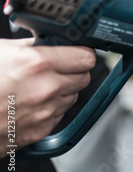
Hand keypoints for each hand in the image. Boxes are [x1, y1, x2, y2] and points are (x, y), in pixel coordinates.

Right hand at [0, 38, 95, 155]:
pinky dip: (52, 109)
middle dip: (73, 71)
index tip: (78, 52)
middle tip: (58, 68)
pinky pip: (60, 115)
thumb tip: (47, 40)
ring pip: (73, 96)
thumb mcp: (0, 51)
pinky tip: (31, 103)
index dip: (81, 53)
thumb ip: (29, 45)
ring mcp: (45, 112)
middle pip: (84, 77)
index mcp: (38, 64)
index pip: (85, 56)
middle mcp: (47, 88)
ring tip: (38, 87)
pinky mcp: (41, 130)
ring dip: (63, 90)